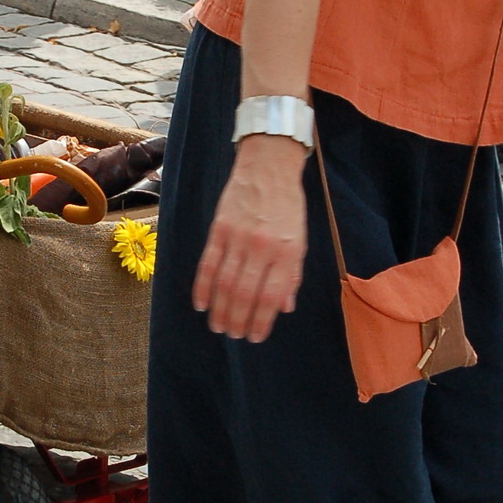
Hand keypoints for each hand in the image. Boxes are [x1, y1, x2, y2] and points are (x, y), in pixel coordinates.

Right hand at [192, 137, 307, 342]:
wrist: (268, 166)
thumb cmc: (288, 205)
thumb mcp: (300, 239)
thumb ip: (292, 274)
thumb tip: (285, 307)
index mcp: (288, 251)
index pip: (273, 296)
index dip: (262, 320)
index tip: (255, 336)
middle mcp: (263, 247)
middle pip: (245, 293)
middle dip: (238, 320)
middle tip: (233, 335)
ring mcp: (238, 237)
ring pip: (225, 283)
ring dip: (220, 310)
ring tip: (218, 327)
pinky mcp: (219, 228)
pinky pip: (208, 264)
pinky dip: (203, 287)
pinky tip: (201, 304)